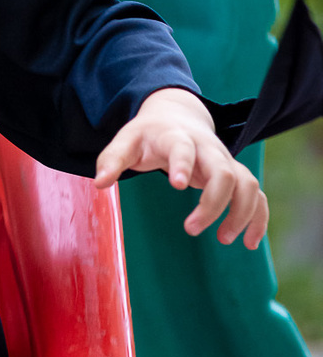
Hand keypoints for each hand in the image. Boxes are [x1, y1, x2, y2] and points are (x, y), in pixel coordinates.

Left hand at [94, 86, 268, 249]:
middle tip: (191, 228)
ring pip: (247, 183)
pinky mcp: (235, 173)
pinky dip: (258, 217)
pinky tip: (250, 243)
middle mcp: (207, 148)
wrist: (176, 114)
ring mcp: (224, 160)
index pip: (184, 148)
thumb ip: (111, 160)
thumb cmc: (148, 133)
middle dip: (213, 202)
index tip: (177, 185)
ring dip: (241, 213)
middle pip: (224, 171)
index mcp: (177, 137)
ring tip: (223, 238)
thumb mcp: (126, 141)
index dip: (183, 165)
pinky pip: (256, 194)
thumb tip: (99, 184)